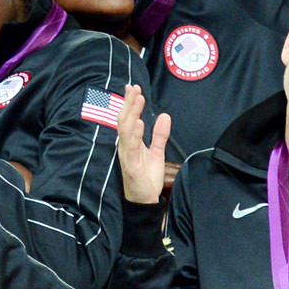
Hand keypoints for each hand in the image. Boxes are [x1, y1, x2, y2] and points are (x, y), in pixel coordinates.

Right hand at [117, 83, 170, 207]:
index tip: (133, 87)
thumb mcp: (157, 152)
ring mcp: (127, 155)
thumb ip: (159, 135)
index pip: (127, 119)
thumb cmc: (147, 178)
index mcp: (130, 143)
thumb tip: (164, 116)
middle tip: (134, 88)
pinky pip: (131, 148)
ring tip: (138, 99)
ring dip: (131, 114)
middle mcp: (125, 147)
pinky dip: (134, 135)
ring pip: (125, 130)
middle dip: (129, 104)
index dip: (129, 103)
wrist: (144, 200)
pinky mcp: (131, 166)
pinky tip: (138, 123)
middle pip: (124, 121)